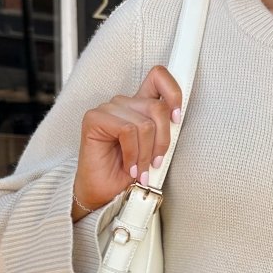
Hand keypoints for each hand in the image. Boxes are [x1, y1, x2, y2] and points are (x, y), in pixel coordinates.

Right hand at [73, 64, 182, 213]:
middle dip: (162, 141)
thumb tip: (178, 119)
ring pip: (144, 123)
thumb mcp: (155, 150)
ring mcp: (108, 109)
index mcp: (139, 106)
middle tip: (156, 162)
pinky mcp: (94, 118)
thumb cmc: (129, 174)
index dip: (174, 92)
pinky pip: (127, 130)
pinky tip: (128, 165)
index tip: (177, 118)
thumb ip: (164, 130)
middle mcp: (124, 104)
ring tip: (140, 169)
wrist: (105, 195)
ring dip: (145, 153)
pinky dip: (132, 153)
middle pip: (158, 107)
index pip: (159, 77)